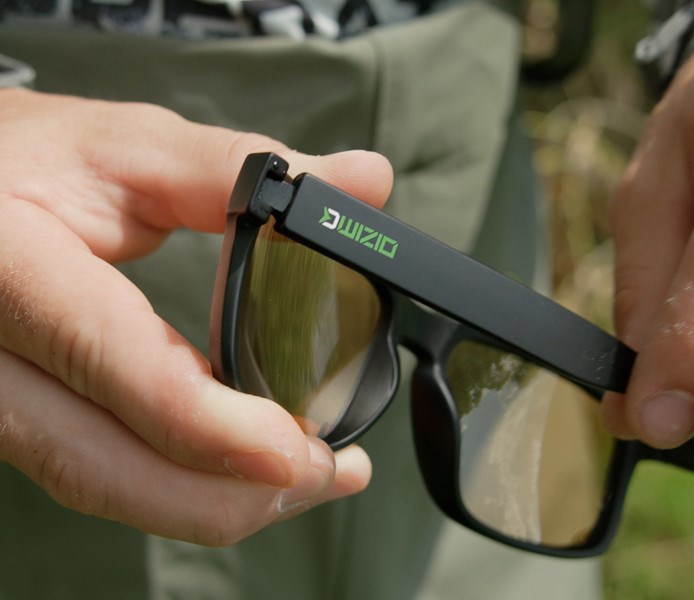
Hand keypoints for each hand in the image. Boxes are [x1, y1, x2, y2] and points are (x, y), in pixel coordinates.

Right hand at [0, 89, 392, 543]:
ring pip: (102, 483)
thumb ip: (241, 172)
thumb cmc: (16, 164)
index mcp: (11, 272)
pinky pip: (99, 470)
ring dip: (212, 498)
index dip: (215, 426)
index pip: (115, 368)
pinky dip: (178, 480)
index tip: (302, 449)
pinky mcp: (18, 417)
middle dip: (231, 492)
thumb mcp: (121, 148)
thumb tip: (362, 181)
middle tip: (329, 473)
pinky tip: (240, 465)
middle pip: (107, 466)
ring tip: (305, 477)